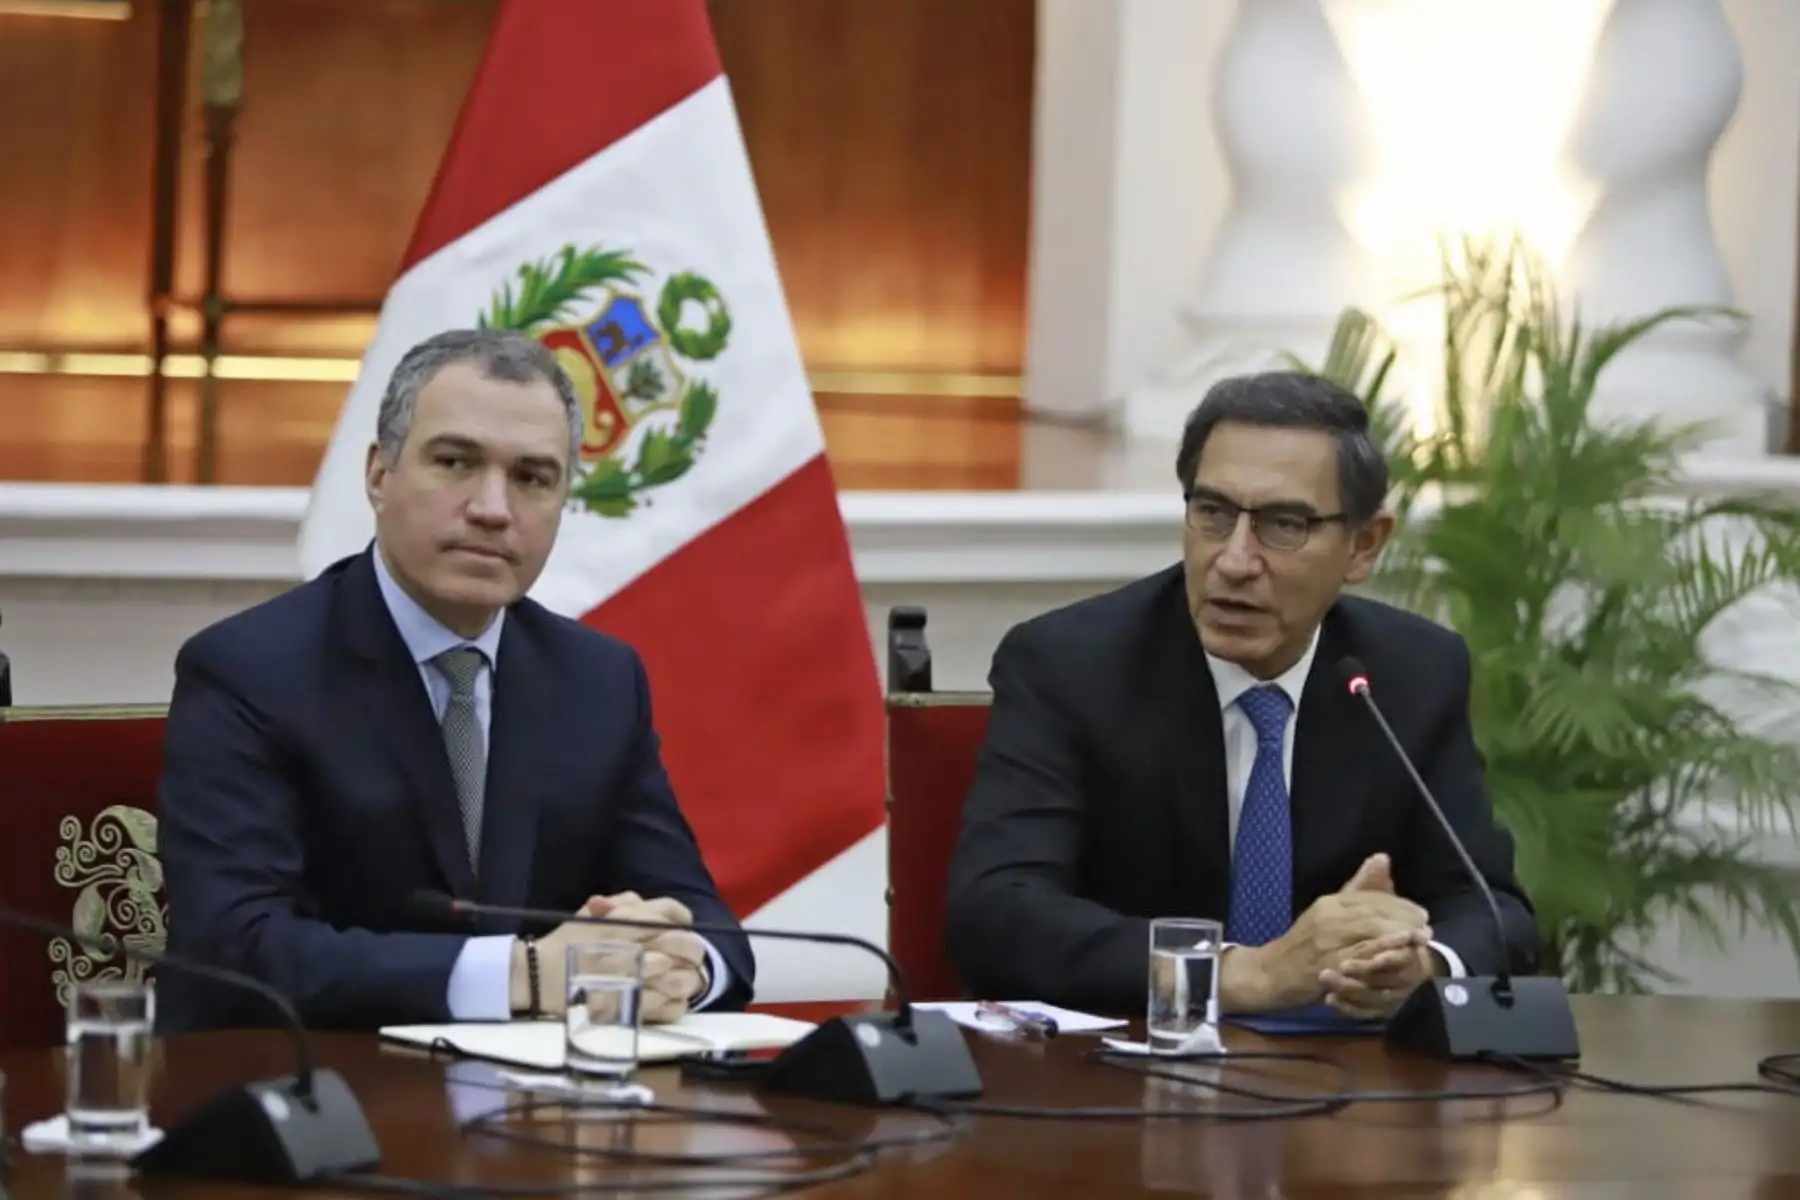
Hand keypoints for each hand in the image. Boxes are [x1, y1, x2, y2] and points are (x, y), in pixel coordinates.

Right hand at [508, 892, 706, 1020]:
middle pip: (684, 944)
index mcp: (623, 922)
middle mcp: (631, 948)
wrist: (536, 978)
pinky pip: (669, 1008)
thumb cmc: (565, 942)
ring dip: (686, 978)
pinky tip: (667, 999)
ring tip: (679, 979)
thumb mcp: (589, 912)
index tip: (682, 925)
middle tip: (687, 955)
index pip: (669, 912)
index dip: (681, 917)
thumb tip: (646, 903)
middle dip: (691, 948)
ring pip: (681, 977)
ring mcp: (631, 981)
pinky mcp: (628, 1010)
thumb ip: (621, 904)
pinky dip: (674, 1004)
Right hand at [1224, 854, 1429, 1010]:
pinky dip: (1383, 953)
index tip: (1421, 913)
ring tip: (1421, 939)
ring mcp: (1328, 941)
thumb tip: (1382, 858)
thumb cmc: (1302, 946)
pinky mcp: (1329, 965)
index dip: (1400, 904)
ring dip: (1400, 934)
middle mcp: (1329, 917)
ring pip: (1370, 931)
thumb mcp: (1326, 913)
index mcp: (1330, 903)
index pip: (1372, 897)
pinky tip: (1400, 954)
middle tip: (1426, 928)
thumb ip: (1357, 889)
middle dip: (1405, 919)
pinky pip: (1361, 956)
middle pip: (1375, 912)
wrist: (1269, 974)